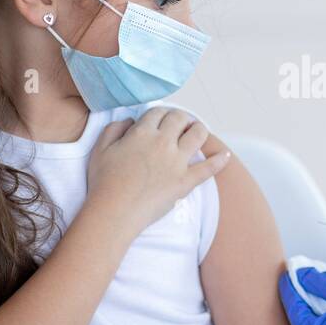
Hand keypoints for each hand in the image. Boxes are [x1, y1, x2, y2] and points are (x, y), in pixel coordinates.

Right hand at [84, 106, 229, 231]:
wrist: (115, 211)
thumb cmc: (104, 182)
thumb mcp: (101, 149)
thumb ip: (114, 129)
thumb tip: (129, 120)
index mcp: (142, 133)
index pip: (158, 113)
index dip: (161, 114)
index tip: (162, 119)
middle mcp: (163, 142)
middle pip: (180, 119)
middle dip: (181, 118)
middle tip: (181, 123)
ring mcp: (177, 162)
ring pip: (198, 135)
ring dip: (200, 130)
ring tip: (198, 131)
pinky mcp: (186, 181)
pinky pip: (209, 168)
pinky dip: (220, 160)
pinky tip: (225, 155)